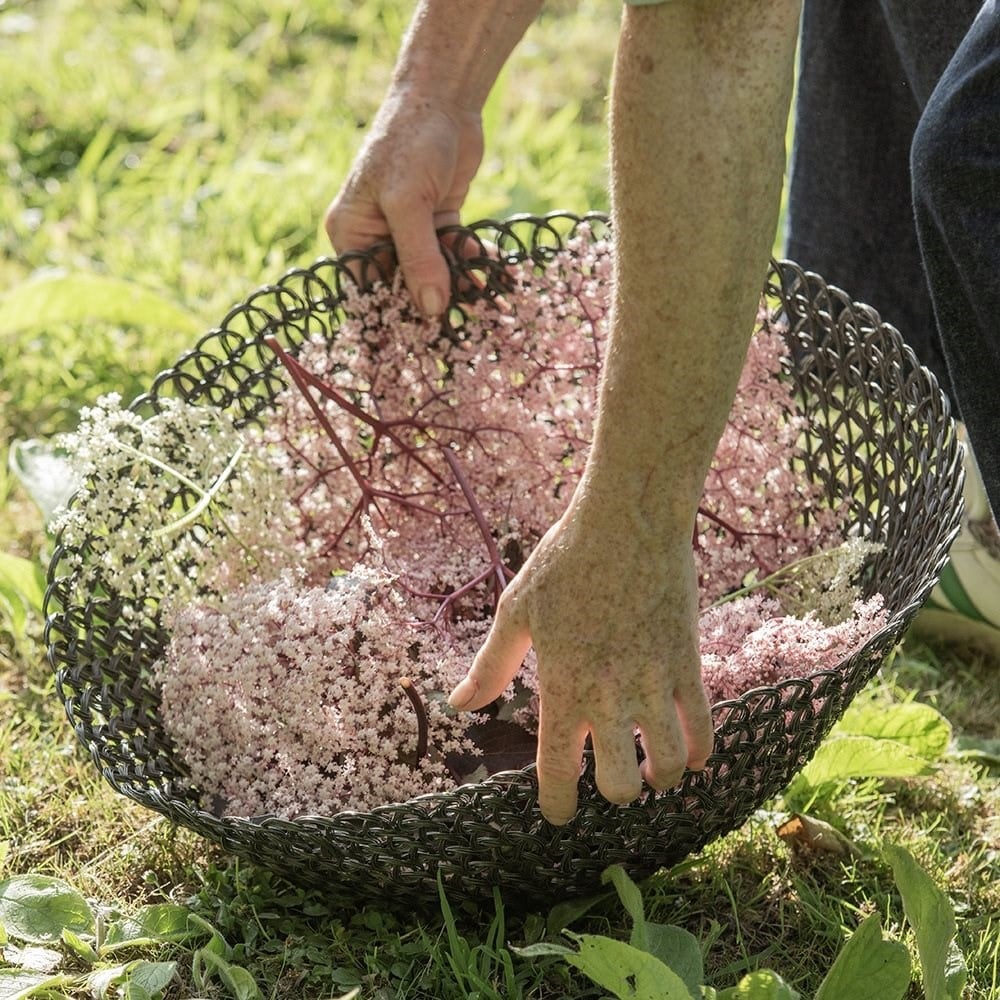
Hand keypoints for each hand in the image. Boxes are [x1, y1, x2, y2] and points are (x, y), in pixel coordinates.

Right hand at [324, 89, 483, 317]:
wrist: (445, 98)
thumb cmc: (411, 143)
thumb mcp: (409, 203)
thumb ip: (419, 259)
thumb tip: (431, 312)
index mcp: (352, 234)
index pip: (366, 293)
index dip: (386, 324)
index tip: (406, 358)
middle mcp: (377, 237)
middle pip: (401, 289)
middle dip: (429, 309)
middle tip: (457, 338)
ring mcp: (409, 231)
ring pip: (433, 275)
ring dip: (458, 289)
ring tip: (485, 304)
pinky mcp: (439, 222)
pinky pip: (454, 256)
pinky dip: (472, 265)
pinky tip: (492, 273)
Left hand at [448, 491, 713, 824]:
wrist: (628, 518)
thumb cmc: (564, 560)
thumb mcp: (517, 610)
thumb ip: (491, 666)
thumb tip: (458, 705)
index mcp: (562, 687)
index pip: (557, 773)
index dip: (557, 806)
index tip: (559, 814)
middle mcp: (609, 696)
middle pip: (621, 786)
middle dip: (615, 792)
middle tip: (612, 774)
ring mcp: (653, 682)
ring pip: (670, 765)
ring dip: (661, 777)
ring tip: (652, 766)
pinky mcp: (687, 663)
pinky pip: (704, 726)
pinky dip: (700, 750)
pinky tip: (689, 751)